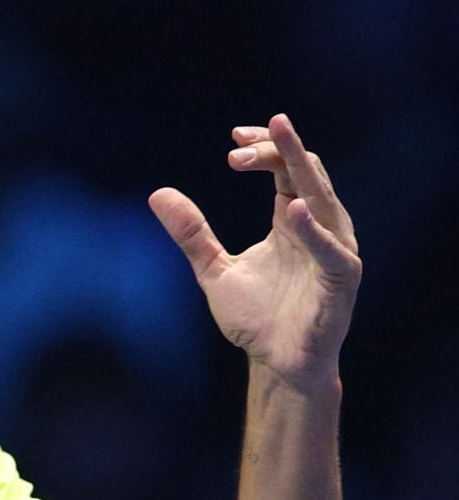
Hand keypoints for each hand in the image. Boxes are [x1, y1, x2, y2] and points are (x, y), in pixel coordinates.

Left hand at [149, 114, 360, 392]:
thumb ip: (191, 233)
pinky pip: (330, 249)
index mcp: (292, 221)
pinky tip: (294, 208)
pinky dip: (314, 229)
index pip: (286, 169)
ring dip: (300, 170)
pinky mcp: (341, 279)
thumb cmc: (256, 316)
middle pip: (306, 173)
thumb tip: (157, 194)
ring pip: (324, 199)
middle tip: (243, 137)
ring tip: (280, 143)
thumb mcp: (213, 269)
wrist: (275, 362)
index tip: (234, 136)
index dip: (266, 148)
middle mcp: (319, 228)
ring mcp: (334, 251)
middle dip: (279, 149)